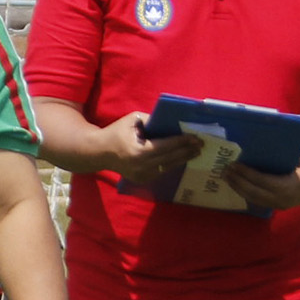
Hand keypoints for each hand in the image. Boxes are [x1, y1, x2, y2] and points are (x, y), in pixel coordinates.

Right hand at [92, 112, 206, 181]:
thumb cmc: (116, 132)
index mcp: (139, 151)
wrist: (98, 152)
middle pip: (170, 158)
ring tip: (195, 152)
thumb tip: (170, 123)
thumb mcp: (132, 120)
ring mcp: (142, 175)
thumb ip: (152, 120)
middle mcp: (141, 166)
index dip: (182, 142)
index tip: (195, 138)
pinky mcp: (142, 180)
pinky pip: (161, 172)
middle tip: (200, 145)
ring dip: (183, 159)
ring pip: (168, 167)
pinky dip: (172, 164)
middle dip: (187, 151)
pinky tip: (182, 159)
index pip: (166, 146)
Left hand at [228, 149, 299, 210]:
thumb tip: (266, 143)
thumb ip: (289, 151)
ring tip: (226, 176)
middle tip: (225, 170)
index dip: (247, 174)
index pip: (263, 181)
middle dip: (238, 181)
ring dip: (238, 188)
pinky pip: (258, 201)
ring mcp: (281, 204)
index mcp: (291, 185)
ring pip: (254, 199)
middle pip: (255, 192)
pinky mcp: (278, 206)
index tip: (235, 165)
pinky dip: (245, 193)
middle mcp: (284, 199)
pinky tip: (236, 184)